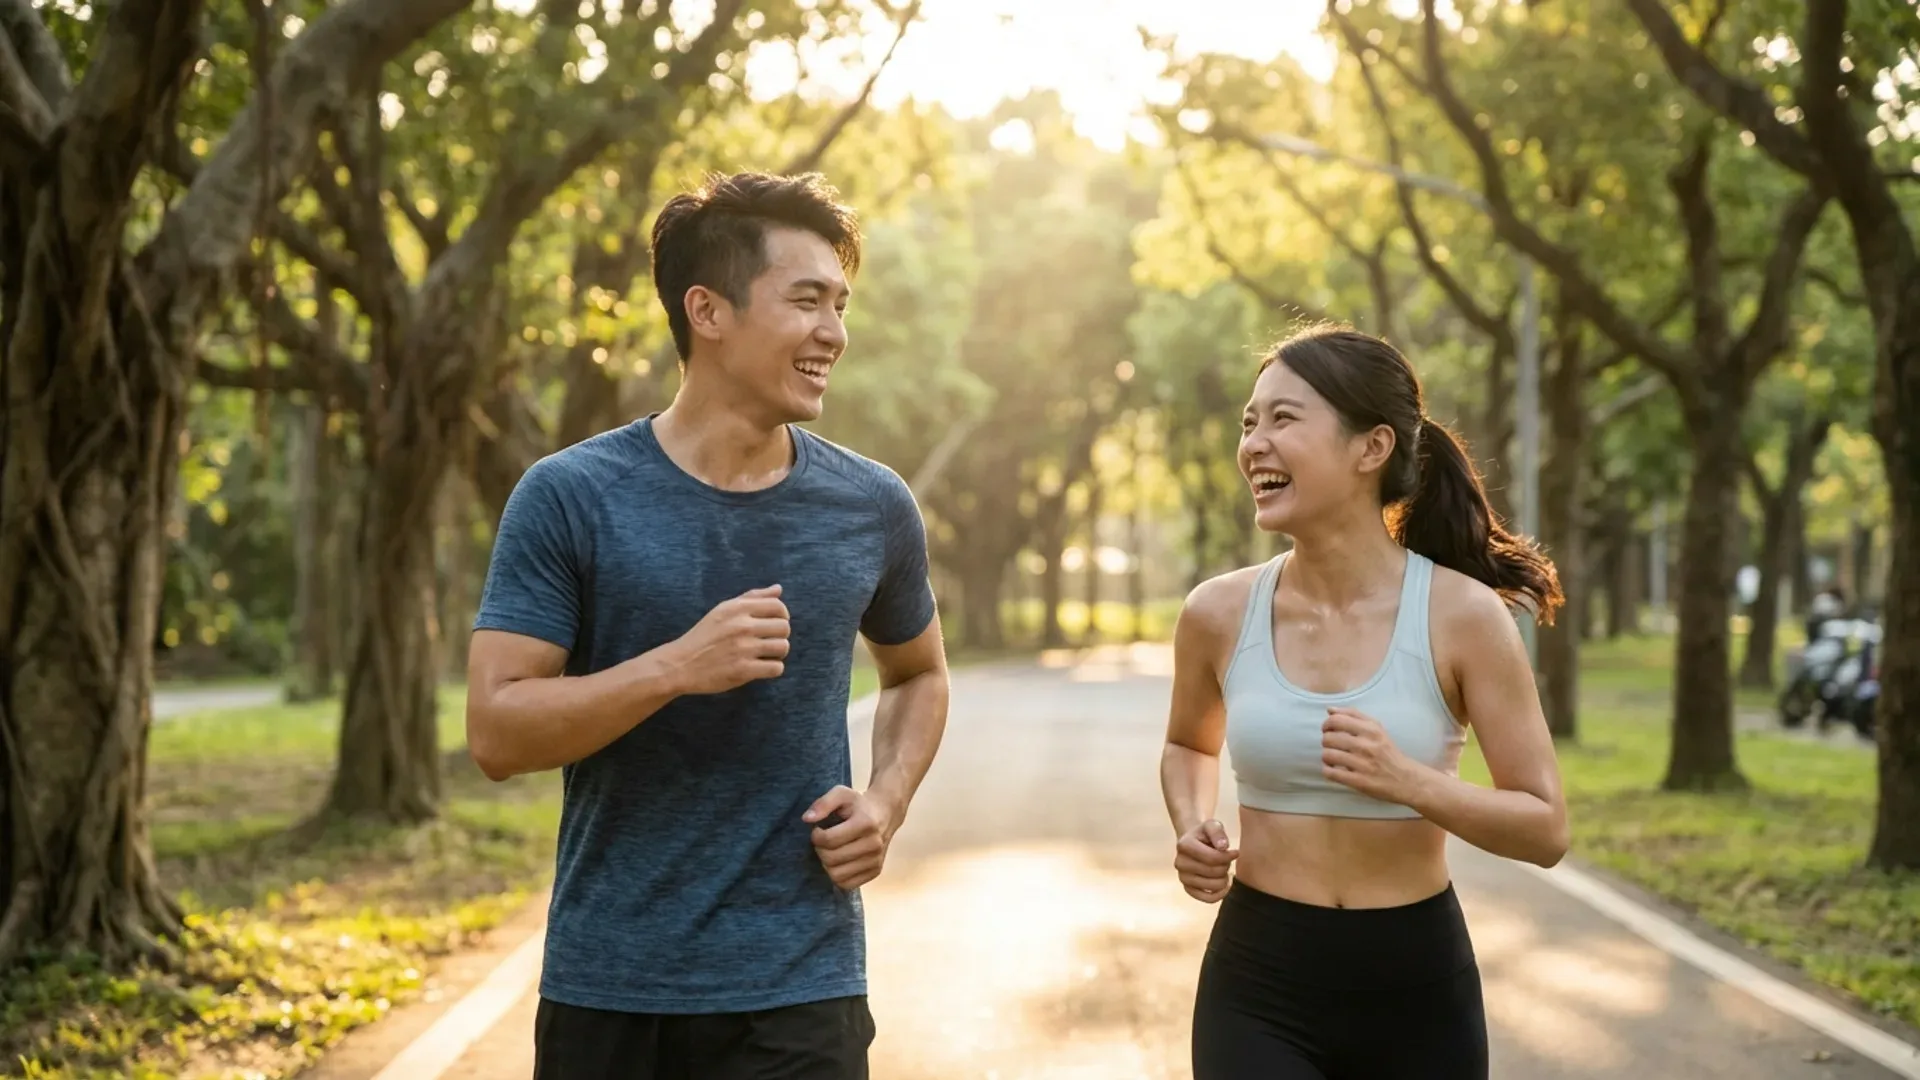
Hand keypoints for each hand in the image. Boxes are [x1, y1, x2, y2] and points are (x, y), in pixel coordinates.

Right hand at [667, 585, 789, 695]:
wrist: (681, 664)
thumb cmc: (704, 636)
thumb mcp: (723, 610)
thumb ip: (752, 598)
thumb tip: (779, 589)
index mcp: (737, 609)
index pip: (777, 606)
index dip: (782, 615)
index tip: (774, 624)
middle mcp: (741, 626)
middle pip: (784, 627)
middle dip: (781, 635)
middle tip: (769, 641)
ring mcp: (743, 649)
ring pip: (783, 647)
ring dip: (778, 653)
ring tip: (766, 655)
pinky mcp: (743, 670)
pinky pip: (776, 668)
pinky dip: (772, 669)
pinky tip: (761, 667)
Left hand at [805, 786, 894, 890]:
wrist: (885, 813)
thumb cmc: (859, 804)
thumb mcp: (841, 793)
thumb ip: (823, 803)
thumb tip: (806, 819)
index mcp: (865, 823)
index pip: (829, 840)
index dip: (816, 836)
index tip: (817, 830)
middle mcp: (874, 844)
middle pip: (831, 859)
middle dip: (820, 850)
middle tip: (822, 841)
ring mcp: (876, 860)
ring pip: (837, 875)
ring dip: (827, 864)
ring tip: (830, 851)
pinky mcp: (876, 871)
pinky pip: (847, 885)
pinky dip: (837, 876)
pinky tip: (838, 862)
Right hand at [1174, 819, 1236, 902]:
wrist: (1195, 842)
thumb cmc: (1206, 834)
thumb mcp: (1213, 825)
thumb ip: (1218, 832)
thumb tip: (1223, 847)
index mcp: (1184, 845)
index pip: (1212, 858)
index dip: (1228, 857)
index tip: (1236, 852)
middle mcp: (1179, 863)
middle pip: (1214, 872)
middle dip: (1226, 866)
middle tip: (1226, 860)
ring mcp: (1183, 877)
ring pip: (1213, 887)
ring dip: (1224, 878)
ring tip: (1223, 869)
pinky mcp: (1188, 889)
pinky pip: (1208, 899)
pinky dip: (1220, 894)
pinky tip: (1225, 885)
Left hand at [1321, 707, 1425, 804]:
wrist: (1406, 779)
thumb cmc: (1387, 752)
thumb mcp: (1377, 729)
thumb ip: (1354, 716)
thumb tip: (1329, 710)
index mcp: (1371, 730)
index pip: (1337, 720)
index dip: (1327, 724)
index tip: (1328, 730)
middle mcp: (1366, 746)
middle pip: (1329, 738)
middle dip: (1326, 741)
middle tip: (1332, 746)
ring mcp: (1362, 764)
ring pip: (1328, 755)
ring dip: (1326, 757)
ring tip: (1332, 759)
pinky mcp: (1359, 781)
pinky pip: (1331, 773)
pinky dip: (1328, 771)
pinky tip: (1334, 770)